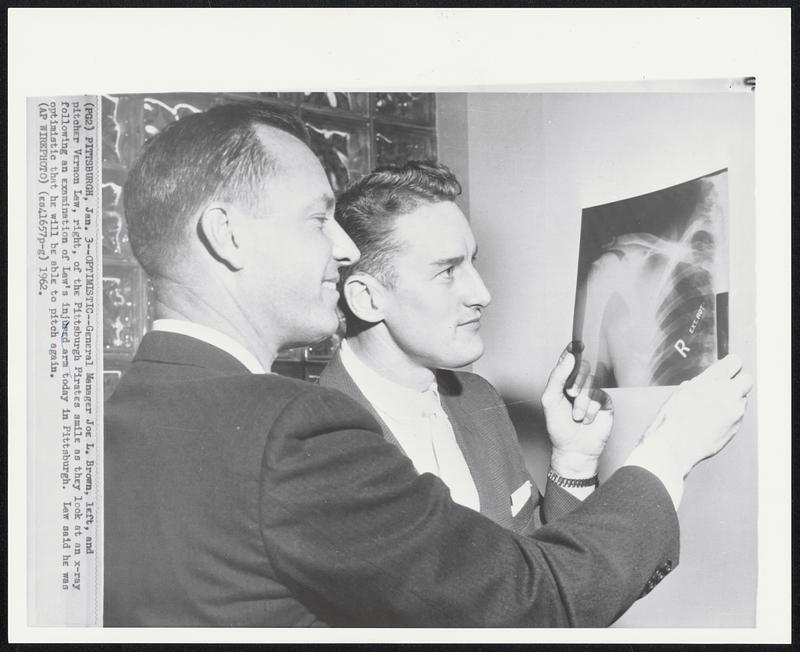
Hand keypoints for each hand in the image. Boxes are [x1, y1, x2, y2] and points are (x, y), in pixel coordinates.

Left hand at [541, 343, 613, 477]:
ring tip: (576, 416)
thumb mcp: (550, 400)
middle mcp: (580, 384)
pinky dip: (591, 409)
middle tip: (570, 395)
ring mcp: (593, 393)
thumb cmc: (558, 426)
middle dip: (576, 382)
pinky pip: (601, 396)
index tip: (576, 344)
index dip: (572, 350)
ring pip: (592, 383)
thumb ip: (558, 377)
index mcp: (564, 381)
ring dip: (582, 402)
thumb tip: (569, 357)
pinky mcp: (605, 403)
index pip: (569, 360)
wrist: (573, 449)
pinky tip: (587, 420)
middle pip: (584, 367)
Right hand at [637, 354, 753, 476]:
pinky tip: (711, 422)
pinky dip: (728, 416)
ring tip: (711, 409)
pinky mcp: (736, 427)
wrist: (674, 446)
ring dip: (732, 401)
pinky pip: (737, 416)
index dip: (730, 364)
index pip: (734, 362)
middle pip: (746, 380)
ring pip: (742, 399)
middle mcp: (728, 394)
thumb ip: (702, 382)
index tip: (728, 368)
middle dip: (737, 382)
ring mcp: (735, 412)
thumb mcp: (683, 391)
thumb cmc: (673, 419)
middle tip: (724, 388)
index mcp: (713, 380)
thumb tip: (710, 380)